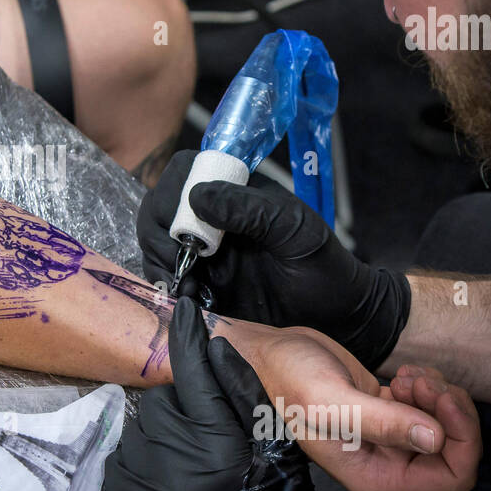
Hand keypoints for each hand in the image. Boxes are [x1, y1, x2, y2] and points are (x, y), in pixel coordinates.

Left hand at [104, 298, 345, 490]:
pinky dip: (140, 466)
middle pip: (159, 404)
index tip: (184, 309)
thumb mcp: (274, 445)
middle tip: (203, 437)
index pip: (192, 374)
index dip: (188, 338)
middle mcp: (175, 469)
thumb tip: (213, 344)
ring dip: (158, 439)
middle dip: (179, 410)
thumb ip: (242, 392)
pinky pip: (120, 467)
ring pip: (137, 433)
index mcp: (217, 447)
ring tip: (188, 465)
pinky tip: (168, 481)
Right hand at [139, 149, 411, 369]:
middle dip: (159, 236)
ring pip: (154, 245)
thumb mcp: (293, 231)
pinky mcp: (198, 285)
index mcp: (234, 192)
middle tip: (179, 264)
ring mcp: (201, 252)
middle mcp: (210, 218)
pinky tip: (190, 300)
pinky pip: (164, 279)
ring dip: (160, 265)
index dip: (172, 194)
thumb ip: (249, 209)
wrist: (336, 319)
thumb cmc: (323, 267)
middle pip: (158, 210)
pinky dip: (167, 289)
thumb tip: (197, 196)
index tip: (184, 227)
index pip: (183, 172)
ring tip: (187, 288)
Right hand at [245, 324, 480, 490]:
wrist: (270, 357)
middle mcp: (388, 465)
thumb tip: (436, 439)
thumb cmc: (289, 382)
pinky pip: (433, 408)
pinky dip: (428, 385)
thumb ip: (383, 424)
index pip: (452, 476)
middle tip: (420, 381)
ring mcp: (391, 441)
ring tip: (404, 376)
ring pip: (448, 425)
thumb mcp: (331, 402)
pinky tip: (401, 374)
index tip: (440, 398)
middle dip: (448, 410)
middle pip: (457, 449)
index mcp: (377, 478)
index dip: (461, 437)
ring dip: (437, 393)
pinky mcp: (391, 414)